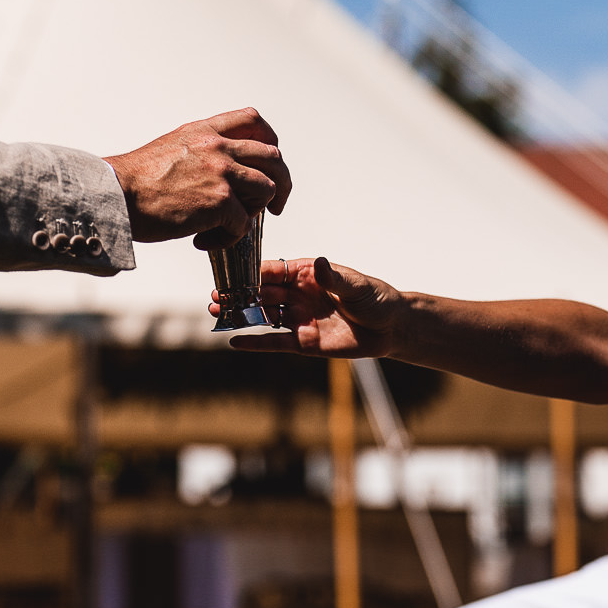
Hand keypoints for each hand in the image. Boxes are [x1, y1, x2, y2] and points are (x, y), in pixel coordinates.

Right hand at [105, 107, 290, 247]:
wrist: (116, 194)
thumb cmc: (138, 180)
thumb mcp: (174, 147)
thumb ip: (202, 151)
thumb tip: (223, 170)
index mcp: (206, 131)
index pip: (253, 120)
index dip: (269, 141)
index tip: (268, 165)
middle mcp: (218, 147)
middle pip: (273, 157)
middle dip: (281, 184)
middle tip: (275, 207)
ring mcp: (221, 173)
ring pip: (266, 190)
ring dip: (252, 213)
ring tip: (226, 226)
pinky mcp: (219, 202)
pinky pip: (243, 224)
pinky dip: (229, 238)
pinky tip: (204, 241)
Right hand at [219, 256, 402, 356]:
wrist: (390, 329)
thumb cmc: (375, 299)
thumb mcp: (357, 286)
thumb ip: (335, 278)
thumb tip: (320, 264)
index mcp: (308, 274)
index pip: (275, 270)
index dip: (255, 272)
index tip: (235, 272)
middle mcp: (298, 295)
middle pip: (263, 293)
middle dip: (240, 293)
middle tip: (217, 294)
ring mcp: (299, 318)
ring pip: (263, 316)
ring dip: (241, 314)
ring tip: (217, 312)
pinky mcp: (303, 342)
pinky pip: (274, 342)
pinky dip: (255, 342)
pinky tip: (235, 341)